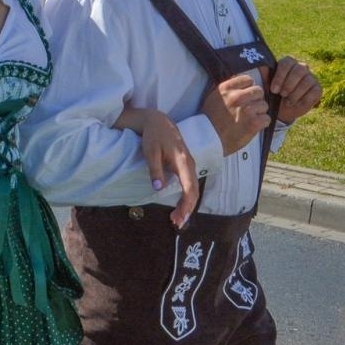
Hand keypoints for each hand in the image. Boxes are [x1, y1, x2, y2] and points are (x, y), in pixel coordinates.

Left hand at [132, 109, 198, 227]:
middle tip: (177, 223)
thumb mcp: (150, 151)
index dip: (186, 204)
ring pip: (193, 189)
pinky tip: (179, 206)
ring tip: (176, 219)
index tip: (179, 217)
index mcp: (183, 161)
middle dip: (187, 209)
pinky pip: (190, 185)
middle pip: (194, 191)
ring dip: (187, 205)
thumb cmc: (154, 135)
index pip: (189, 187)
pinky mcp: (186, 166)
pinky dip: (186, 197)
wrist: (159, 121)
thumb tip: (158, 188)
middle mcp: (190, 164)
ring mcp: (190, 165)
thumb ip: (155, 170)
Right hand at [201, 72, 269, 154]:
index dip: (249, 88)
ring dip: (259, 112)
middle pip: (259, 91)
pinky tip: (253, 126)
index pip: (248, 79)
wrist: (207, 139)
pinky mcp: (253, 123)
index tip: (246, 96)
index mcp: (226, 88)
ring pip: (264, 105)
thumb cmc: (209, 119)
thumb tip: (241, 83)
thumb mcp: (214, 97)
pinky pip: (267, 119)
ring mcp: (246, 110)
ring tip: (250, 119)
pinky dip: (262, 123)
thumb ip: (228, 89)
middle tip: (251, 108)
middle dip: (256, 99)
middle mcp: (237, 97)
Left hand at [269, 56, 320, 123]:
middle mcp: (302, 67)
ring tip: (288, 101)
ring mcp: (311, 77)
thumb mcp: (267, 84)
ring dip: (296, 94)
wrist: (283, 109)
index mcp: (289, 63)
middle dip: (289, 84)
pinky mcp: (318, 88)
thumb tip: (260, 64)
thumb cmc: (274, 93)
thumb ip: (265, 73)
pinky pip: (314, 92)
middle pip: (299, 70)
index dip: (280, 76)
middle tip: (282, 95)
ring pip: (307, 81)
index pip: (287, 63)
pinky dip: (304, 100)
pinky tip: (296, 104)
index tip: (274, 90)